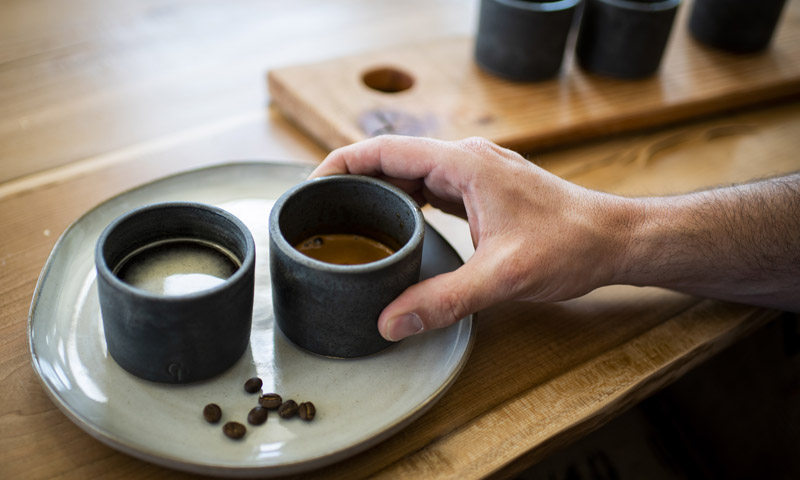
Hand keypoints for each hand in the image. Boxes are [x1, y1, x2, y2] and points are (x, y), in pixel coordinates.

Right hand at [311, 136, 633, 340]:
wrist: (616, 240)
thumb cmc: (571, 246)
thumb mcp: (503, 277)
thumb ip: (443, 300)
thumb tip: (389, 323)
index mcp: (464, 164)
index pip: (386, 151)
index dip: (342, 163)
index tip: (310, 185)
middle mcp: (467, 159)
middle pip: (394, 159)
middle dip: (354, 179)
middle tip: (319, 211)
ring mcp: (477, 173)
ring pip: (413, 173)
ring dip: (380, 189)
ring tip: (346, 218)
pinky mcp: (486, 189)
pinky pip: (432, 187)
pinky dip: (406, 200)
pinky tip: (394, 224)